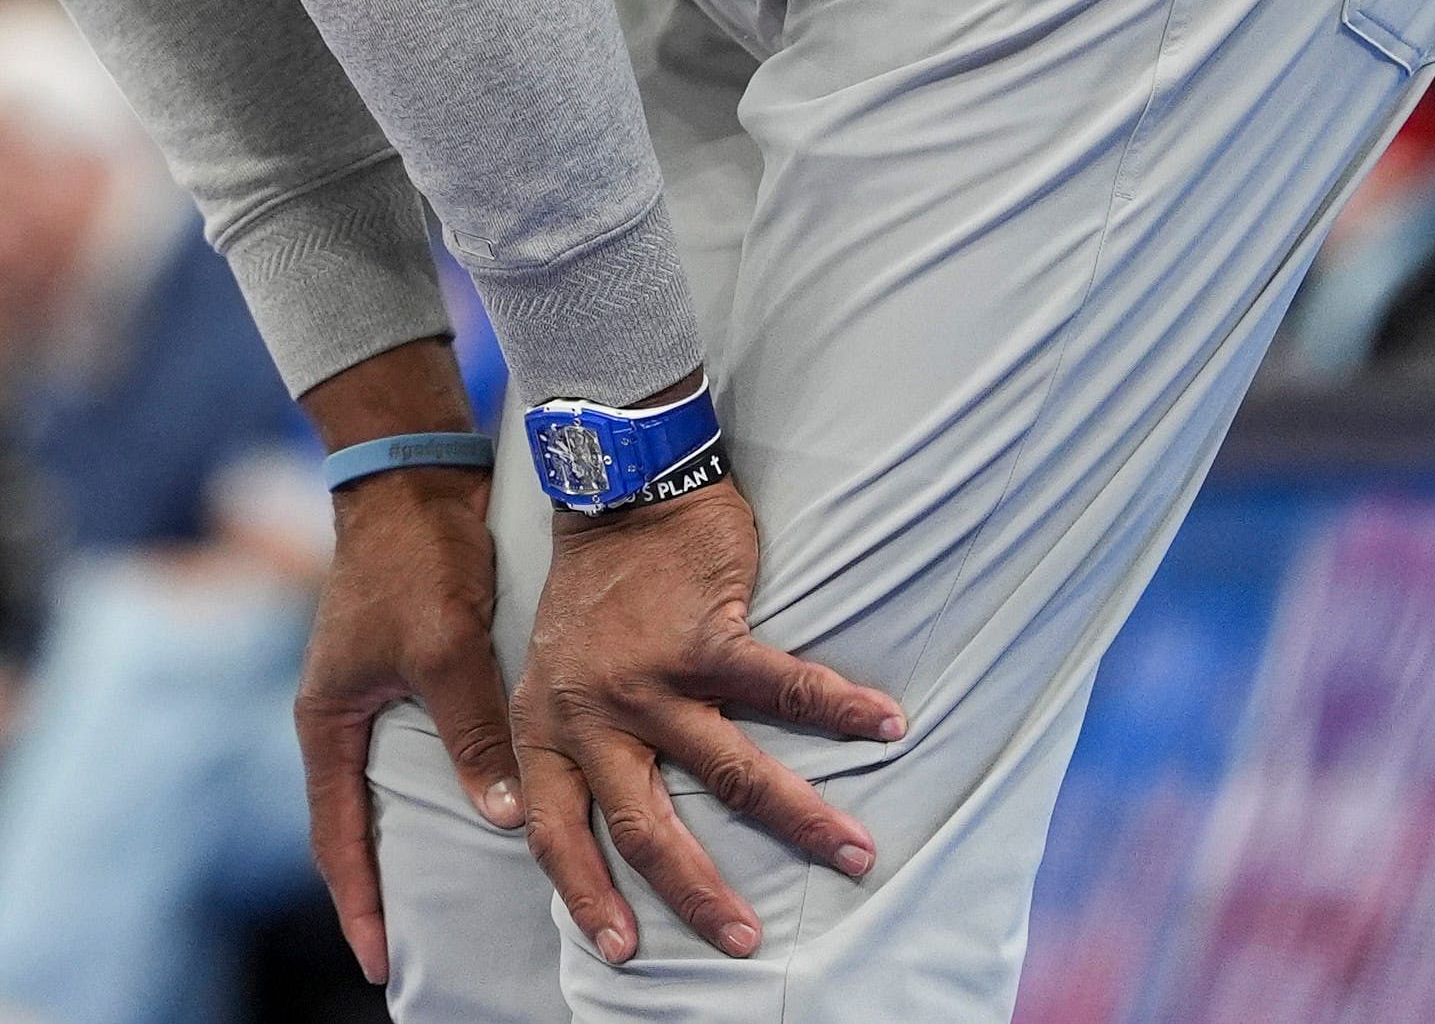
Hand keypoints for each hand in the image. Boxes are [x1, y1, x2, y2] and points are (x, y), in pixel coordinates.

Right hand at [295, 449, 523, 988]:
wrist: (411, 479)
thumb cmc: (415, 559)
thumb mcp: (444, 648)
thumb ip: (472, 732)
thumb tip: (504, 817)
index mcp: (328, 718)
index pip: (337, 835)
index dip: (359, 902)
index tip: (378, 965)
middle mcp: (338, 714)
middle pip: (349, 823)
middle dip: (372, 888)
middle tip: (400, 952)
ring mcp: (366, 693)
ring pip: (380, 791)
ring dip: (400, 845)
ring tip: (433, 903)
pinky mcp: (399, 671)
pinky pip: (407, 755)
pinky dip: (429, 796)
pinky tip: (468, 817)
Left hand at [509, 477, 905, 965]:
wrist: (615, 485)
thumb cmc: (596, 587)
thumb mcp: (550, 668)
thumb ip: (570, 732)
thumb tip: (592, 802)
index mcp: (547, 725)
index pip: (553, 830)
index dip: (586, 893)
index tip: (620, 949)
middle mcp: (589, 711)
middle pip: (643, 828)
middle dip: (696, 893)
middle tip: (741, 939)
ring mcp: (646, 676)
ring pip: (728, 773)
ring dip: (800, 820)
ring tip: (857, 853)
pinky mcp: (703, 635)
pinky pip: (780, 686)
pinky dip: (838, 706)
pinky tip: (887, 723)